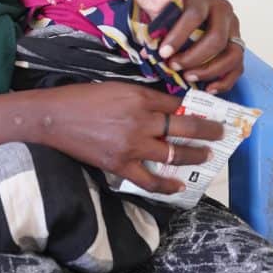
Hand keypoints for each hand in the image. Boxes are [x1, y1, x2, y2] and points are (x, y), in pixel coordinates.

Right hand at [35, 82, 223, 194]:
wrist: (53, 117)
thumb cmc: (80, 98)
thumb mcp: (113, 87)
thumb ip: (140, 98)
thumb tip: (164, 108)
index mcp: (138, 96)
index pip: (176, 104)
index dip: (195, 109)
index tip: (208, 112)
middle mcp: (140, 120)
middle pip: (184, 128)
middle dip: (207, 131)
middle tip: (220, 134)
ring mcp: (132, 145)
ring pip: (174, 153)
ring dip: (194, 156)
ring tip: (206, 157)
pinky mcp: (120, 164)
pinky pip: (150, 179)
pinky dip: (166, 184)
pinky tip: (178, 185)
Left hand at [161, 0, 243, 93]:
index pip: (192, 17)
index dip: (178, 36)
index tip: (161, 51)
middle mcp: (221, 9)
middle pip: (215, 37)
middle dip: (193, 55)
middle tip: (172, 65)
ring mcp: (233, 26)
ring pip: (232, 52)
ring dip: (209, 69)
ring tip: (186, 77)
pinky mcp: (236, 39)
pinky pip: (238, 63)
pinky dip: (226, 78)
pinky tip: (208, 87)